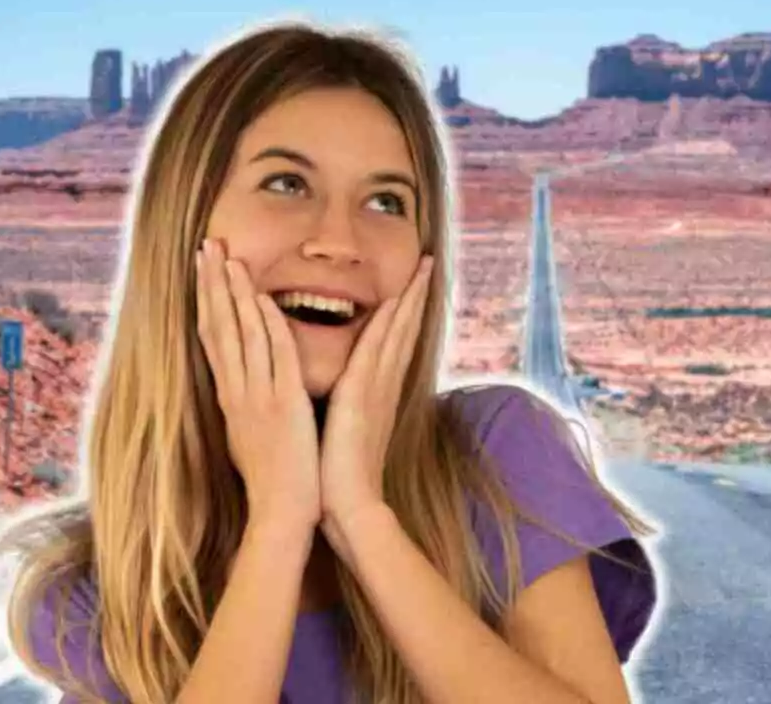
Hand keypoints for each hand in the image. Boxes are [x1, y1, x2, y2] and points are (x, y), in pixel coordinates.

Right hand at [195, 237, 321, 533]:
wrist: (280, 515)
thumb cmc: (273, 479)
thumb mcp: (251, 434)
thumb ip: (248, 404)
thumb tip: (243, 384)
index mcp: (231, 397)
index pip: (214, 338)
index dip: (208, 300)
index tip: (204, 268)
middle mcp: (237, 392)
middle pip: (218, 328)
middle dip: (212, 284)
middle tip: (207, 245)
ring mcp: (257, 397)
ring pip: (242, 335)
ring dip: (234, 294)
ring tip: (228, 258)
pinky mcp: (283, 405)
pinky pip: (274, 358)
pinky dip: (267, 327)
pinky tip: (262, 300)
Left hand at [320, 255, 433, 528]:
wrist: (349, 508)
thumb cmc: (343, 478)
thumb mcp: (350, 432)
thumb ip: (355, 408)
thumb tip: (351, 395)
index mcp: (378, 393)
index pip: (395, 341)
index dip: (407, 311)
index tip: (414, 284)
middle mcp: (384, 385)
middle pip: (404, 330)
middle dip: (416, 295)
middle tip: (428, 261)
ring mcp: (377, 388)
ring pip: (396, 332)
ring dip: (409, 298)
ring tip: (422, 268)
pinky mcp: (363, 395)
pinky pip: (375, 350)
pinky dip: (386, 324)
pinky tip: (393, 301)